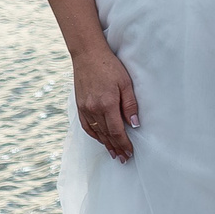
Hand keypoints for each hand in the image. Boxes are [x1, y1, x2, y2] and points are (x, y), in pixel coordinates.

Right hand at [72, 47, 139, 161]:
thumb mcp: (125, 83)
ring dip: (106, 144)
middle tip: (124, 158)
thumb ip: (130, 104)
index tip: (130, 152)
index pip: (117, 131)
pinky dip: (94, 135)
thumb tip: (135, 124)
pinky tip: (100, 140)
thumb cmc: (109, 66)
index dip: (124, 144)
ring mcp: (84, 108)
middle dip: (116, 148)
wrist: (87, 55)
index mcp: (107, 104)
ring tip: (114, 153)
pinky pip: (86, 126)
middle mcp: (93, 109)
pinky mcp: (79, 105)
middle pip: (107, 135)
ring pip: (96, 132)